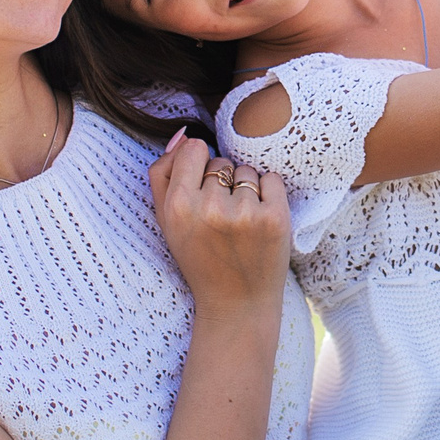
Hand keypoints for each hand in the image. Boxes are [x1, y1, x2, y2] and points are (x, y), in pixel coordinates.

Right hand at [148, 129, 290, 313]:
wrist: (237, 304)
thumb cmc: (199, 259)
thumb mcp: (167, 222)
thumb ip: (163, 174)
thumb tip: (183, 134)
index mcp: (178, 206)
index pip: (193, 149)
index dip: (199, 167)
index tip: (202, 192)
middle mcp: (210, 207)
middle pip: (221, 162)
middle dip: (222, 183)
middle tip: (221, 219)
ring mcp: (245, 213)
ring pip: (247, 171)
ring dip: (246, 190)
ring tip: (240, 224)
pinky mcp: (275, 218)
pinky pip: (272, 179)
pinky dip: (269, 194)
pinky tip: (259, 222)